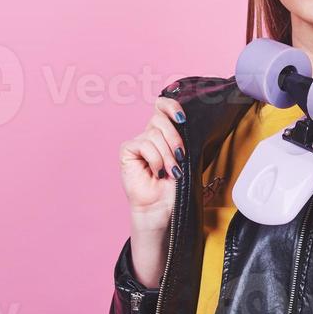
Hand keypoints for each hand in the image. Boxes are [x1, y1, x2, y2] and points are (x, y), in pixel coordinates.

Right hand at [119, 96, 185, 223]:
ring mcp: (138, 142)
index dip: (171, 106)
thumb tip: (185, 122)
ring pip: (153, 133)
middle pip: (160, 118)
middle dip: (174, 138)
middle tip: (181, 157)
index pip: (163, 107)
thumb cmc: (176, 187)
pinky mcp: (127, 150)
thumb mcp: (185, 158)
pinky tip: (156, 172)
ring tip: (171, 172)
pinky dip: (155, 159)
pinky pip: (144, 144)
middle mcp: (151, 135)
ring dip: (167, 155)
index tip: (183, 118)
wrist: (162, 208)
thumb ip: (183, 139)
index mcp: (165, 133)